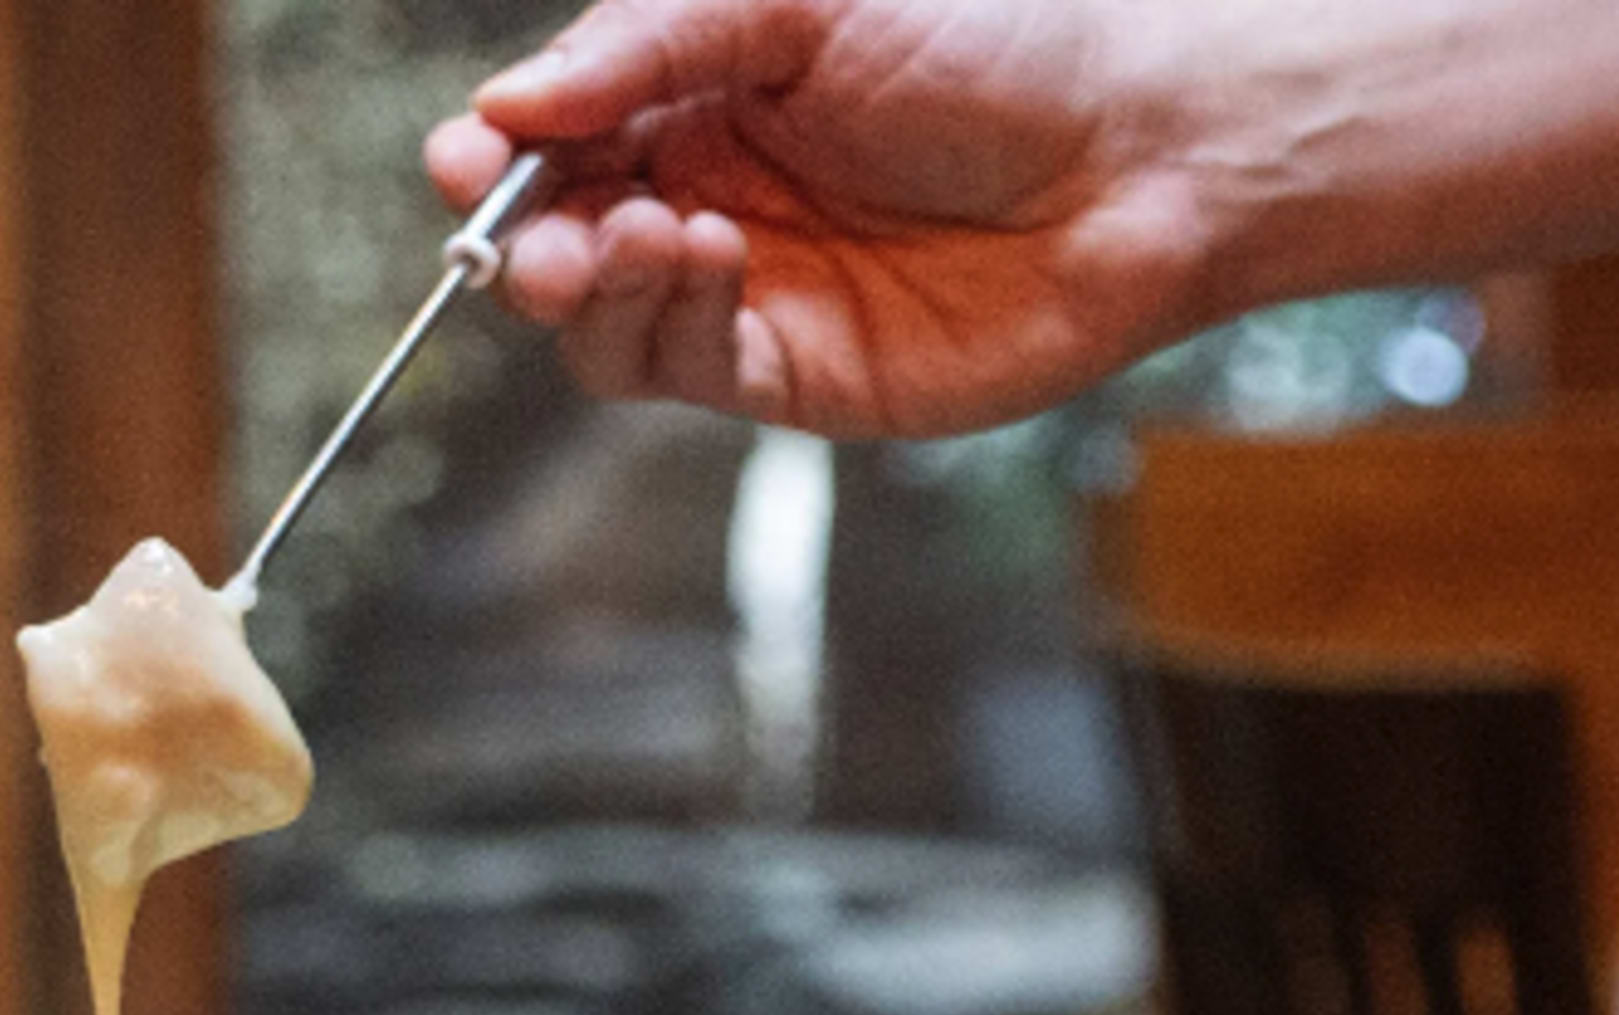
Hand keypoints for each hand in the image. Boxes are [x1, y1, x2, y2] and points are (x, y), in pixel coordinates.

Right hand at [425, 0, 1226, 436]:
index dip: (496, 152)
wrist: (1151, 151)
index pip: (555, 137)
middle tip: (529, 229)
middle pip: (556, 237)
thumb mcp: (803, 1)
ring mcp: (743, 291)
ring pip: (599, 320)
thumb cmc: (1009, 45)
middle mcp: (706, 195)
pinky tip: (707, 256)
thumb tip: (510, 102)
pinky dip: (667, 317)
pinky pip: (676, 367)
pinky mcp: (787, 374)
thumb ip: (649, 41)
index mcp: (700, 97)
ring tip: (642, 231)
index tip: (468, 156)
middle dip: (524, 233)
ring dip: (590, 283)